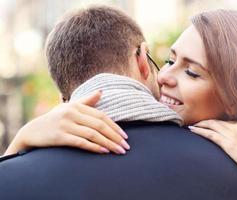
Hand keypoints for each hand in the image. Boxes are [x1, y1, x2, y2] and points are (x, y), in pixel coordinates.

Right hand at [5, 91, 128, 155]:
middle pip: (99, 125)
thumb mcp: (69, 107)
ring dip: (108, 144)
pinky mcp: (59, 136)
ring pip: (92, 134)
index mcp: (76, 106)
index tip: (125, 136)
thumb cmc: (55, 119)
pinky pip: (81, 142)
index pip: (101, 116)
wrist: (32, 131)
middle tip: (126, 147)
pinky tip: (104, 152)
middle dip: (115, 137)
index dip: (115, 126)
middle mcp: (71, 113)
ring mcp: (65, 125)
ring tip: (118, 151)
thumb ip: (86, 101)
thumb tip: (101, 91)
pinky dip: (94, 147)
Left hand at [189, 120, 236, 199]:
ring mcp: (231, 134)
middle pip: (216, 121)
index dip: (215, 123)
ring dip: (199, 125)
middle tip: (196, 124)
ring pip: (211, 125)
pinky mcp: (227, 143)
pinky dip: (199, 131)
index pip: (225, 121)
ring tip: (192, 127)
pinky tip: (193, 130)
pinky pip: (209, 134)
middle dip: (204, 122)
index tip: (208, 125)